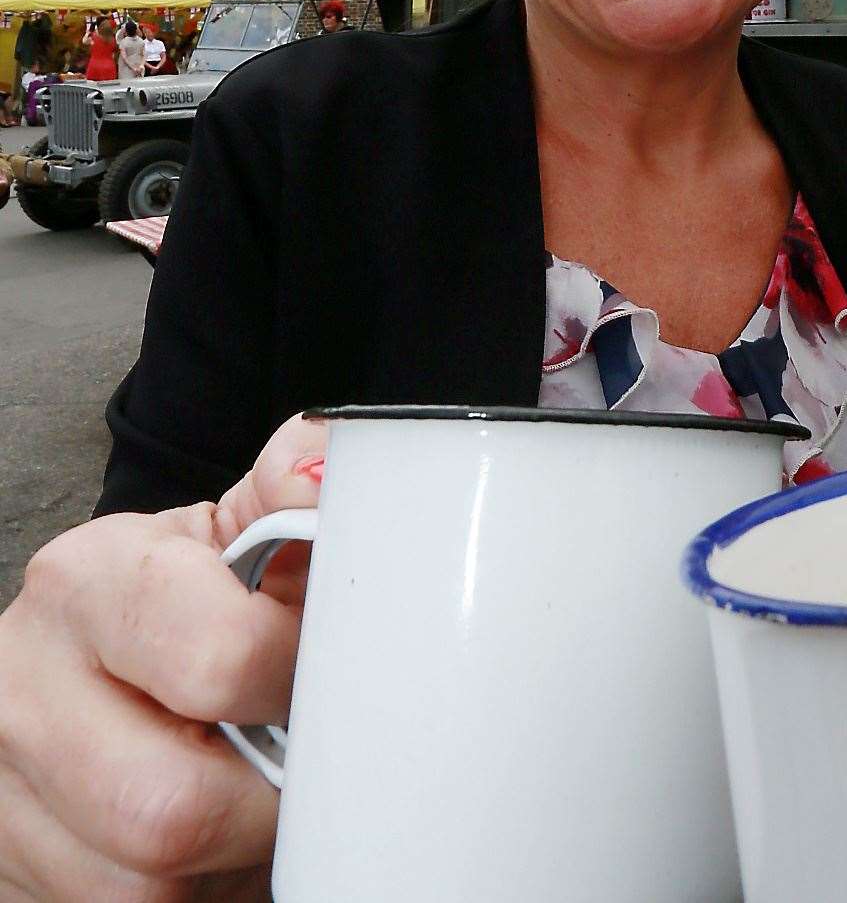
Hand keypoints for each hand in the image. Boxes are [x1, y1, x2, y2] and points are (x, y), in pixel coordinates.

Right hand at [0, 415, 326, 900]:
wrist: (98, 664)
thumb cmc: (189, 602)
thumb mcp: (236, 530)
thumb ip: (296, 488)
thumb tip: (327, 472)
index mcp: (87, 580)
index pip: (222, 658)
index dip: (298, 683)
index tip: (320, 677)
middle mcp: (20, 686)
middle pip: (170, 808)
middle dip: (261, 798)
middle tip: (292, 760)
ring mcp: (1, 793)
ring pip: (140, 884)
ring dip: (222, 855)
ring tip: (242, 793)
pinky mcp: (9, 874)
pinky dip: (185, 891)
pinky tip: (201, 842)